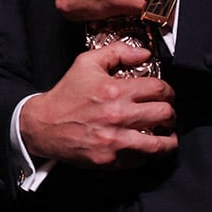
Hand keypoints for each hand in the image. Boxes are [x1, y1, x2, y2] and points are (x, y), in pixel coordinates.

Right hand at [18, 43, 177, 168]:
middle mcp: (117, 116)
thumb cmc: (65, 96)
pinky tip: (143, 146)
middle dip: (170, 113)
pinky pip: (141, 160)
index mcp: (114, 91)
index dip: (168, 91)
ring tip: (165, 135)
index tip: (165, 95)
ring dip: (167, 139)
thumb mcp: (86, 64)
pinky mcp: (110, 159)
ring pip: (160, 143)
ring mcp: (114, 140)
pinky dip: (146, 154)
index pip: (159, 89)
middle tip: (166, 114)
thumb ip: (116, 52)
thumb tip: (144, 54)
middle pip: (165, 114)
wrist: (42, 125)